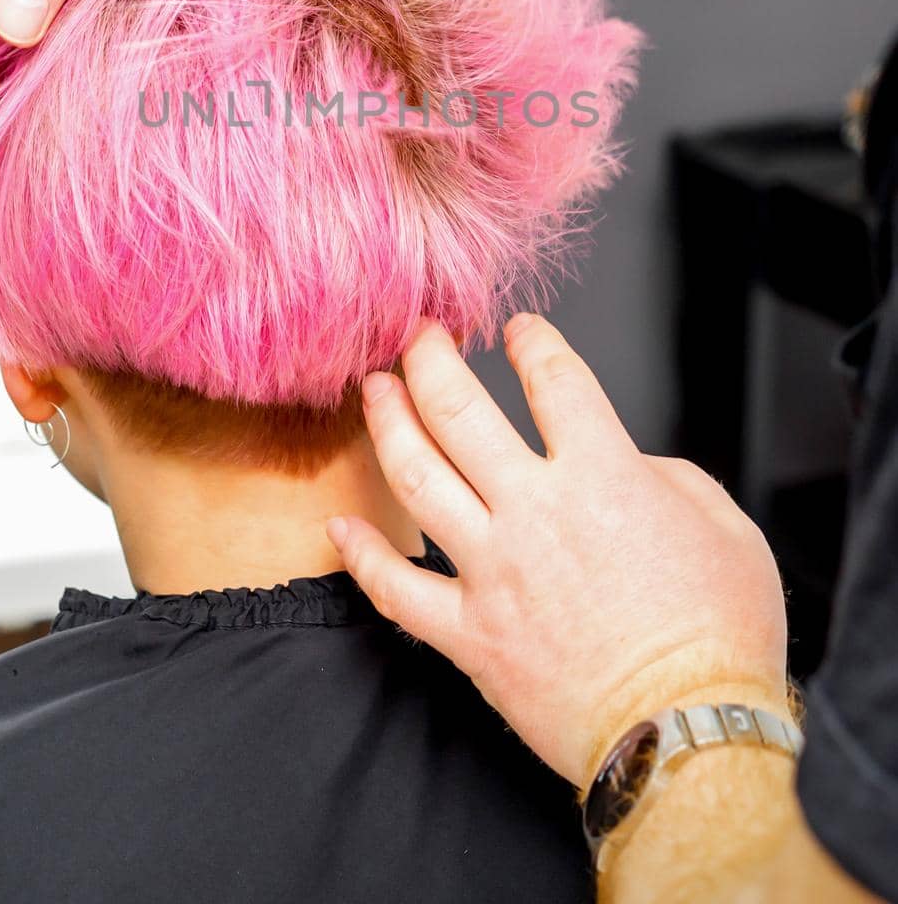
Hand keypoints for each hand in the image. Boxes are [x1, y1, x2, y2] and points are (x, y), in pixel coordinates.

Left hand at [328, 315, 789, 788]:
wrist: (691, 738)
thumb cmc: (721, 640)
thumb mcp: (727, 530)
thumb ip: (670, 480)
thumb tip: (631, 469)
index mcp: (605, 475)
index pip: (555, 378)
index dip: (534, 341)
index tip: (519, 329)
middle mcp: (536, 510)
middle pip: (459, 408)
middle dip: (430, 358)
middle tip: (418, 336)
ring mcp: (494, 571)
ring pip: (416, 476)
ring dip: (387, 422)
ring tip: (374, 390)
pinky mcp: (471, 635)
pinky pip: (398, 589)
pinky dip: (363, 556)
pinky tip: (339, 528)